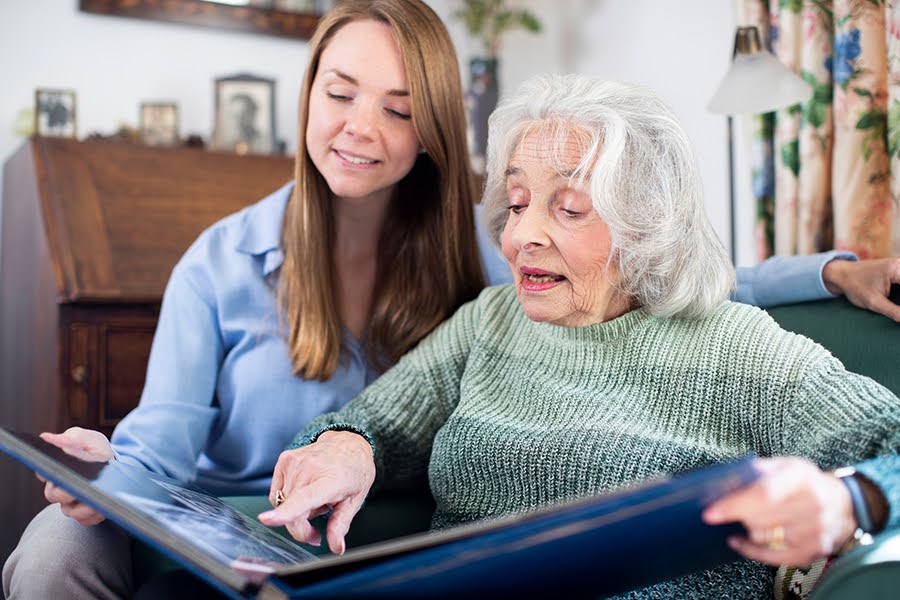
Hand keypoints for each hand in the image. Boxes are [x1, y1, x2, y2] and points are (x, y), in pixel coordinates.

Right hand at [39, 427, 113, 525]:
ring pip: (70, 511)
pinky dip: (95, 514)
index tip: (57, 470)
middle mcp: (59, 489)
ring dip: (84, 506)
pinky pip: (86, 519)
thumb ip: (72, 437)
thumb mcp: (89, 439)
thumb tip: (47, 437)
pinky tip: (104, 508)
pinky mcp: (85, 516)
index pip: (43, 471)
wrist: (118, 467)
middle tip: (80, 487)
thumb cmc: (98, 452)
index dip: (48, 471)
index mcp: (56, 468)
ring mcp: (70, 504)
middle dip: (66, 491)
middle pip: (54, 494)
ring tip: (97, 500)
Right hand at [258, 431, 374, 554]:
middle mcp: (310, 468)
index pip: (305, 499)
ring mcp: (294, 462)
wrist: (348, 443)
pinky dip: (288, 500)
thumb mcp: (355, 500)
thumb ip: (341, 525)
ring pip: (282, 505)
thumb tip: (336, 548)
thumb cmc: (354, 471)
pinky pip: (276, 494)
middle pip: (291, 512)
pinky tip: (304, 493)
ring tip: (315, 503)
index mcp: (330, 480)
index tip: (267, 519)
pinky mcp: (284, 460)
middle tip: (316, 533)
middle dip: (301, 529)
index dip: (286, 513)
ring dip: (295, 513)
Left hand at [702, 457, 856, 566]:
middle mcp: (813, 503)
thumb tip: (722, 481)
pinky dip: (752, 550)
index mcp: (800, 476)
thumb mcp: (783, 465)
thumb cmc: (803, 481)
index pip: (763, 494)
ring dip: (748, 529)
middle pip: (760, 519)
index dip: (734, 505)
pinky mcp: (814, 551)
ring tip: (745, 520)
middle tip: (726, 511)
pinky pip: (773, 557)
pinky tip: (741, 541)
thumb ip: (755, 470)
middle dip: (738, 516)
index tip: (710, 513)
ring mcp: (816, 530)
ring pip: (764, 538)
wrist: (842, 503)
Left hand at [822, 257, 899, 320]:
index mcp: (897, 269)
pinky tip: (895, 304)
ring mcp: (899, 266)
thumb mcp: (874, 302)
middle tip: (896, 310)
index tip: (899, 310)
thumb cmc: (854, 286)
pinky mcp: (897, 271)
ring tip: (891, 306)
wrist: (840, 274)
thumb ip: (895, 312)